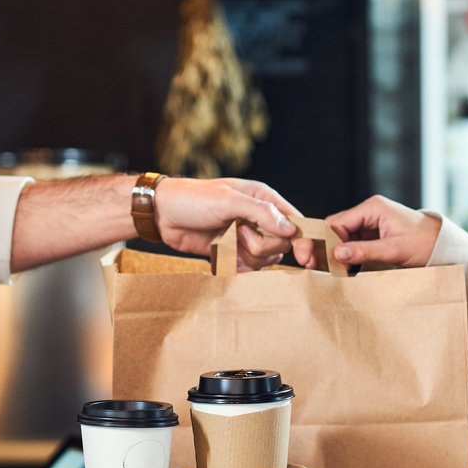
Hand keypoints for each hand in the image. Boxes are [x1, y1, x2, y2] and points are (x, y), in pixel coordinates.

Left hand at [154, 177, 299, 270]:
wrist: (162, 214)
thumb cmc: (193, 199)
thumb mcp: (228, 200)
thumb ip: (261, 213)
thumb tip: (290, 230)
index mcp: (264, 199)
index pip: (295, 221)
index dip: (303, 239)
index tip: (305, 257)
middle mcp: (259, 218)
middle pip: (281, 244)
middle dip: (263, 245)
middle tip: (240, 234)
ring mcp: (246, 236)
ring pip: (266, 259)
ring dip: (248, 256)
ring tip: (227, 242)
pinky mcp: (233, 252)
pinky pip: (248, 268)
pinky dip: (239, 267)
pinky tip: (225, 257)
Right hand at [324, 195, 440, 269]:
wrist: (445, 246)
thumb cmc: (425, 243)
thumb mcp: (394, 249)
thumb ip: (364, 251)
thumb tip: (337, 255)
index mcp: (373, 208)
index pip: (338, 222)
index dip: (324, 240)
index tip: (314, 259)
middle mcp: (370, 212)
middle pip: (337, 229)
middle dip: (327, 248)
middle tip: (314, 267)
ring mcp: (372, 223)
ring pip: (344, 238)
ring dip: (336, 254)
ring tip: (328, 272)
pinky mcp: (375, 235)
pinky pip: (354, 244)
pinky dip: (347, 257)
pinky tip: (342, 270)